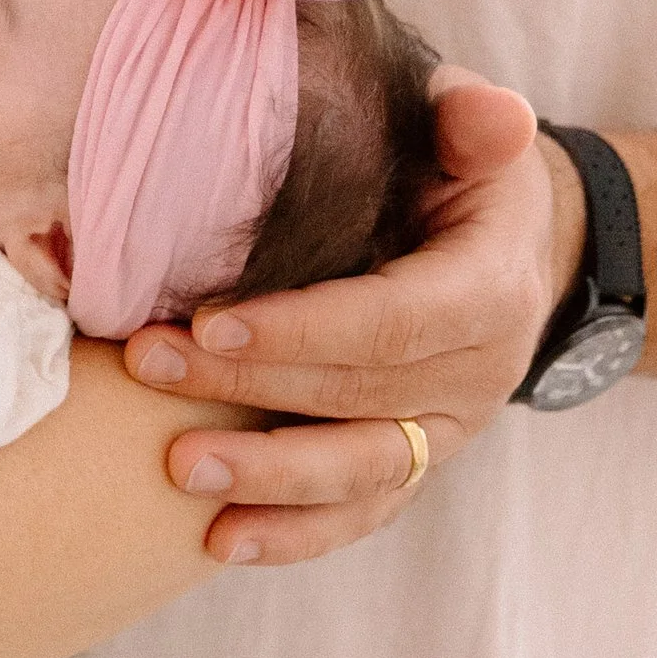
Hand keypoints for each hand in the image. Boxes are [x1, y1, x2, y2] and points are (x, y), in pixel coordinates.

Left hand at [128, 69, 558, 565]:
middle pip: (355, 395)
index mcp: (488, 289)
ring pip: (359, 471)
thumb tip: (490, 115)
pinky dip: (295, 535)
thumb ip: (472, 120)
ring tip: (175, 468)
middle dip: (246, 387)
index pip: (390, 323)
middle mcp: (477, 374)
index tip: (209, 324)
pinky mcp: (416, 461)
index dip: (303, 331)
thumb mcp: (470, 128)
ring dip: (264, 476)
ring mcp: (448, 430)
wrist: (511, 242)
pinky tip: (220, 542)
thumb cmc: (461, 169)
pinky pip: (361, 514)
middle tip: (145, 363)